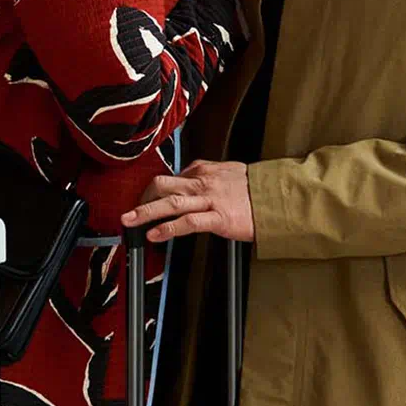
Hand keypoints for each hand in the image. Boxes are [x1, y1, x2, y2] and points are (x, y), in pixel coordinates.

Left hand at [123, 160, 254, 241]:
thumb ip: (206, 175)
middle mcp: (202, 181)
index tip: (145, 204)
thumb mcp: (227, 172)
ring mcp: (209, 199)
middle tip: (126, 213)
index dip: (153, 193)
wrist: (279, 199)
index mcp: (203, 170)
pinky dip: (168, 228)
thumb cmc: (255, 189)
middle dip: (141, 199)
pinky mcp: (218, 217)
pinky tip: (155, 235)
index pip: (170, 178)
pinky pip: (188, 222)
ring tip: (129, 222)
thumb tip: (187, 180)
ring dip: (145, 212)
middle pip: (162, 185)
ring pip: (170, 202)